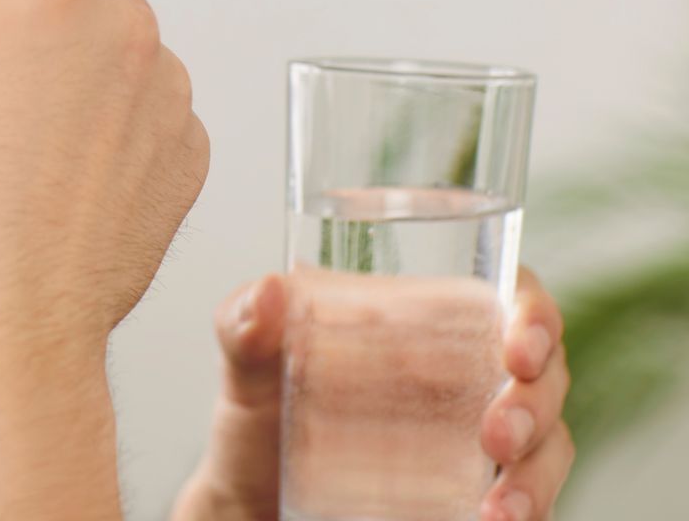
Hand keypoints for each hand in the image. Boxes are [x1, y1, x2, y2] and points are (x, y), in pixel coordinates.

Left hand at [171, 264, 573, 520]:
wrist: (251, 499)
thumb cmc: (263, 415)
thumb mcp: (247, 368)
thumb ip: (244, 327)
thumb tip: (266, 293)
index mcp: (430, 324)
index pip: (509, 296)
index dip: (533, 315)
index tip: (518, 349)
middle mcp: (469, 376)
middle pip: (543, 374)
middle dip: (535, 403)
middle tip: (497, 435)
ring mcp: (482, 440)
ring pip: (549, 445)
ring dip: (536, 474)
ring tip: (499, 507)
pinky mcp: (481, 494)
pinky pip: (529, 500)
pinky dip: (527, 510)